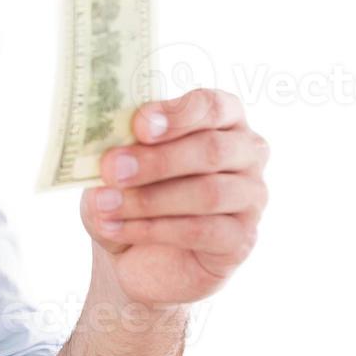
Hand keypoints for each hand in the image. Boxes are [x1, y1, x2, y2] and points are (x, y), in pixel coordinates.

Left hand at [79, 89, 269, 307]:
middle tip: (111, 169)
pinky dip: (151, 229)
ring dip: (149, 199)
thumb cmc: (132, 188)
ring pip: (208, 194)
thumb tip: (109, 143)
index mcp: (223, 118)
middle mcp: (247, 153)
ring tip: (104, 204)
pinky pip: (201, 232)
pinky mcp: (241, 239)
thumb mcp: (121, 160)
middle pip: (212, 150)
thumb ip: (123, 144)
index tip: (138, 126)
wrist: (135, 250)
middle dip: (156, 160)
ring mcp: (251, 197)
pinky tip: (116, 228)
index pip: (213, 105)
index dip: (177, 115)